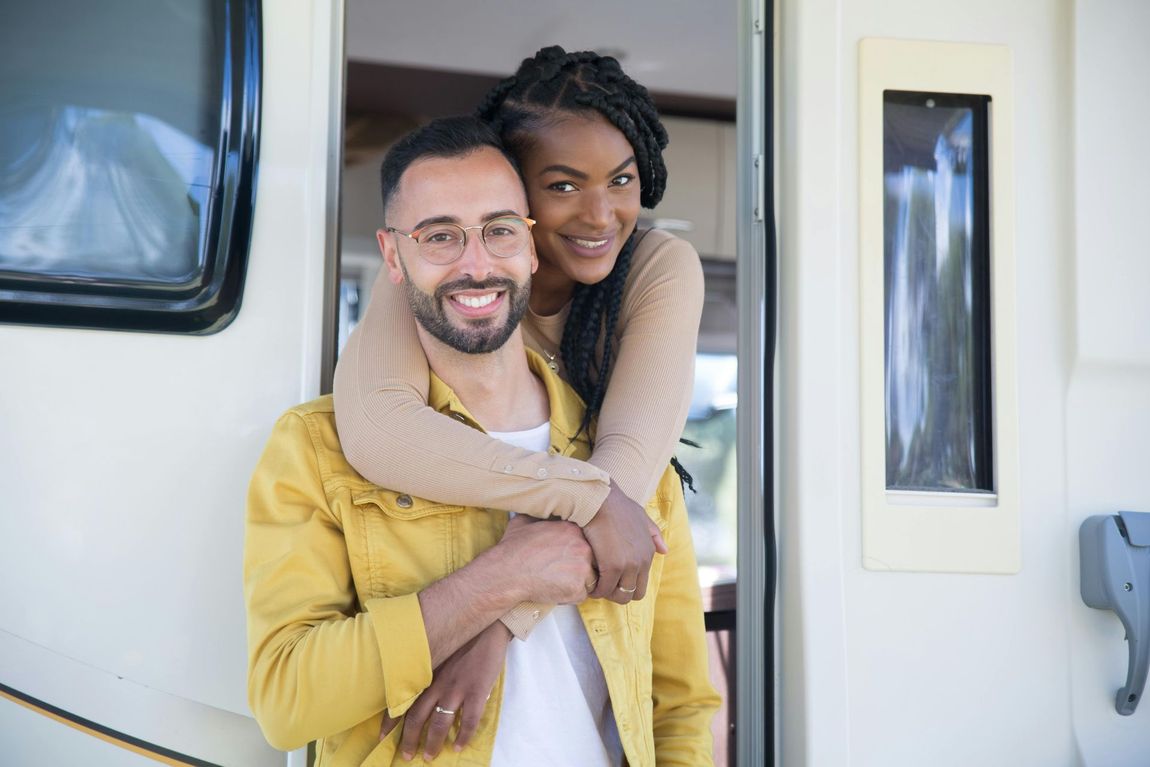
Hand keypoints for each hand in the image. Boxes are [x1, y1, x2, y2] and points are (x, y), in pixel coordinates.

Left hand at [380, 622, 511, 759]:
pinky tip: (460, 746)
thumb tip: (417, 686)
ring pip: (440, 722)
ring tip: (429, 756)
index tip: (382, 736)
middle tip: (406, 756)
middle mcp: (438, 683)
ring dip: (433, 742)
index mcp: (427, 674)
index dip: (391, 720)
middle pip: (418, 717)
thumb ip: (428, 670)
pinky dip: (464, 736)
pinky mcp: (477, 691)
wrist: (488, 628)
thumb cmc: (463, 638)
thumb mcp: (438, 651)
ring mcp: (457, 688)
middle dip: (410, 739)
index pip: (403, 700)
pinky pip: (469, 719)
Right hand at [498, 514, 595, 604]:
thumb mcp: (524, 521)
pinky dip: (569, 596)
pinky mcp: (577, 587)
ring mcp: (581, 568)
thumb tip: (539, 509)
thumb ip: (539, 514)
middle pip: (590, 560)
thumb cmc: (513, 549)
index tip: (561, 557)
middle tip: (558, 570)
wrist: (506, 572)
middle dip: (577, 567)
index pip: (585, 542)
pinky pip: (581, 595)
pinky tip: (554, 589)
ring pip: (589, 578)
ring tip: (555, 580)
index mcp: (573, 529)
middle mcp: (582, 547)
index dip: (573, 552)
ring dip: (576, 582)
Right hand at [581, 480, 667, 603]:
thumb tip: (664, 550)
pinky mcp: (613, 566)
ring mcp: (629, 565)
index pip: (642, 583)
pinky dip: (596, 590)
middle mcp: (642, 561)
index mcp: (649, 552)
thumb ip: (654, 534)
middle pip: (635, 594)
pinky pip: (604, 588)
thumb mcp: (642, 517)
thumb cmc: (618, 506)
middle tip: (604, 586)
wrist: (602, 500)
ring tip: (596, 587)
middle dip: (619, 594)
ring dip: (607, 594)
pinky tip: (590, 585)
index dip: (626, 584)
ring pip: (620, 595)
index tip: (613, 580)